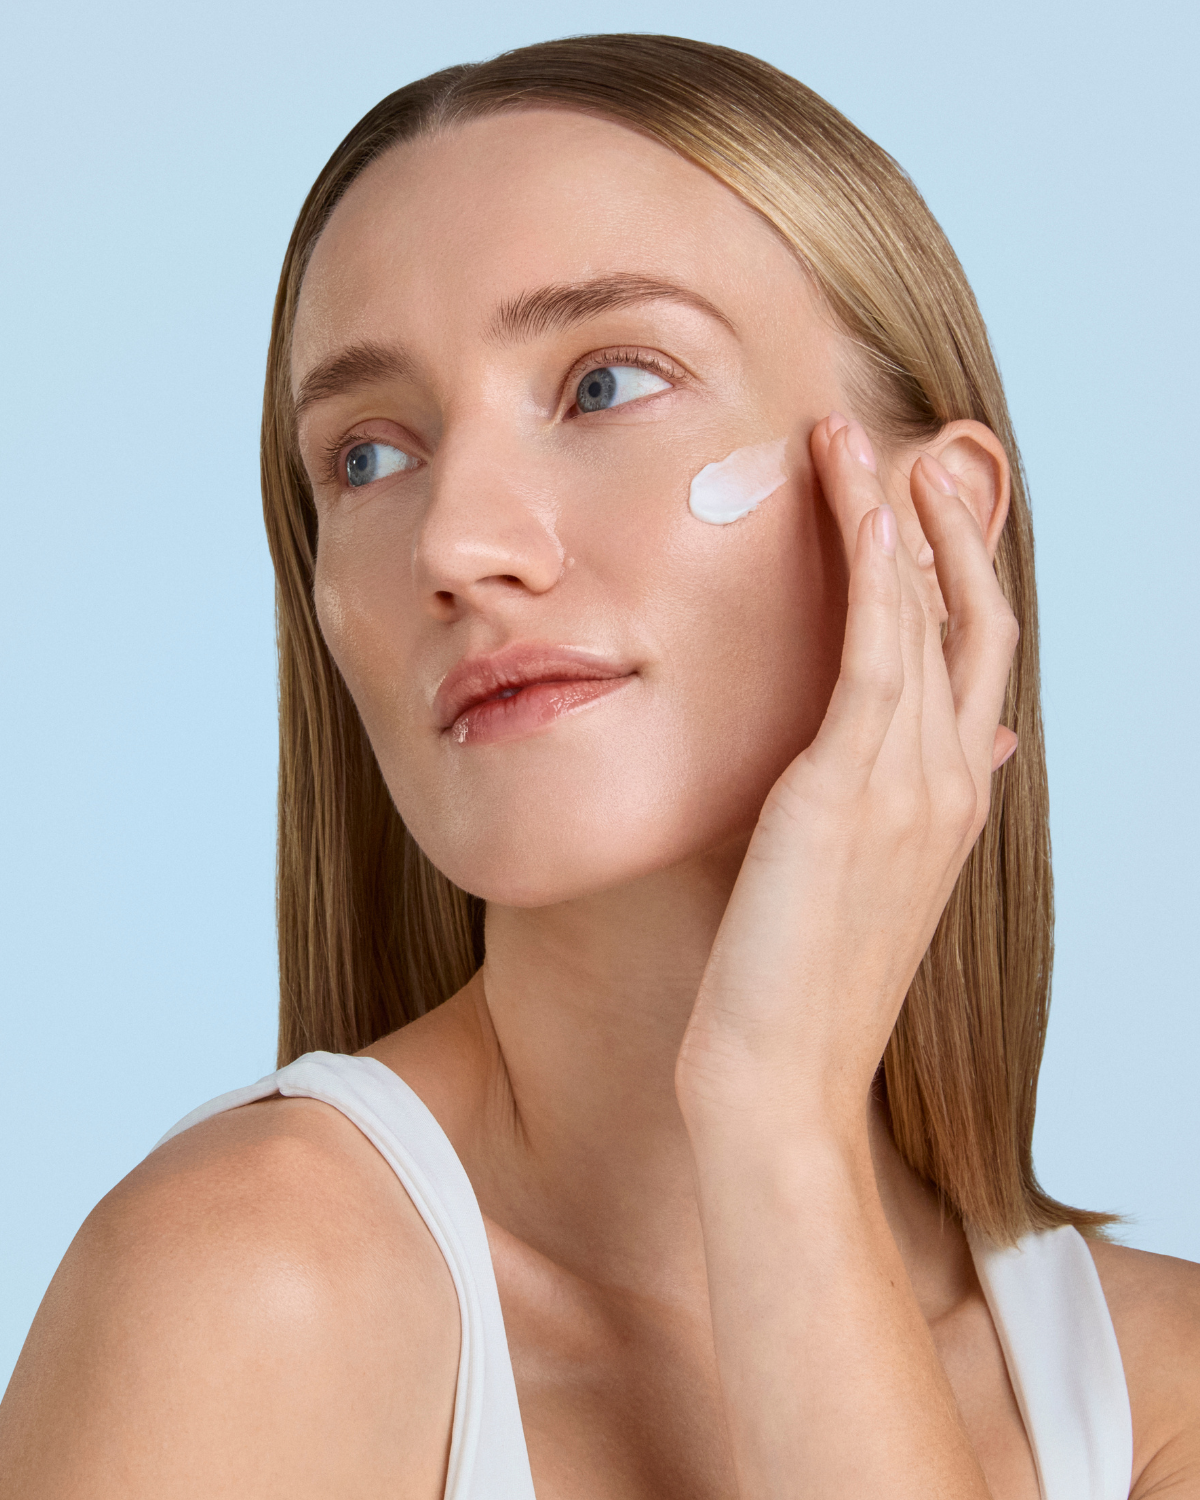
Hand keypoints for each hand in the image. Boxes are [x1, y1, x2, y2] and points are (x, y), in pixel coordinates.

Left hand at [676, 411, 1018, 1138]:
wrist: (777, 1079)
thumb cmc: (796, 987)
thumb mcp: (854, 888)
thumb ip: (884, 812)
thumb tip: (900, 758)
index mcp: (952, 804)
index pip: (974, 662)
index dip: (956, 578)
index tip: (919, 513)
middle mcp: (950, 783)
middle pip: (972, 622)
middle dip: (946, 529)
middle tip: (912, 453)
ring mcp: (910, 784)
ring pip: (925, 616)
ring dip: (897, 519)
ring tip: (860, 443)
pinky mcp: (847, 788)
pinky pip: (876, 649)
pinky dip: (874, 568)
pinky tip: (859, 505)